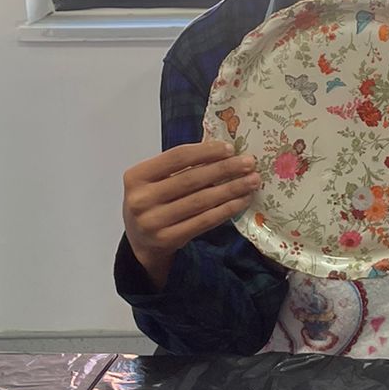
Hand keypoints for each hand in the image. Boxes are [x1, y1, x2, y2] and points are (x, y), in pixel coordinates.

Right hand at [123, 140, 260, 286]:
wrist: (140, 241)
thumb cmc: (154, 200)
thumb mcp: (155, 180)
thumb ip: (180, 166)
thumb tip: (224, 151)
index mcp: (136, 176)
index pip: (176, 157)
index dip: (206, 151)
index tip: (230, 148)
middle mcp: (141, 199)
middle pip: (191, 179)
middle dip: (225, 169)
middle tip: (249, 163)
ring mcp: (153, 222)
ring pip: (201, 201)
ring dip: (231, 189)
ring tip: (252, 181)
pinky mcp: (168, 239)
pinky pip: (204, 221)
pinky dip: (227, 209)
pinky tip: (242, 200)